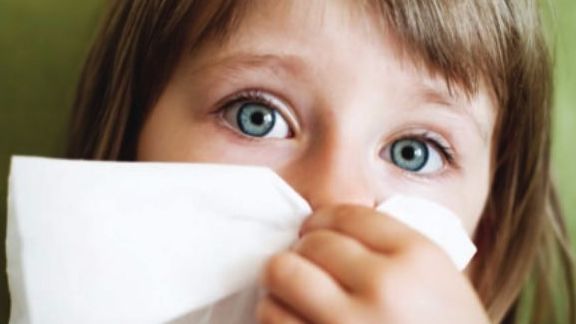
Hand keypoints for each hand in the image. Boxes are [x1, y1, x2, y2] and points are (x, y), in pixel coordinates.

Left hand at [256, 205, 489, 323]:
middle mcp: (385, 286)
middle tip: (303, 264)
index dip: (322, 220)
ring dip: (281, 283)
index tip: (314, 230)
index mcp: (418, 258)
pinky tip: (293, 320)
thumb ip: (390, 250)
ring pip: (282, 274)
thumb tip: (326, 229)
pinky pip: (272, 318)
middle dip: (301, 251)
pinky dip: (275, 315)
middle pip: (313, 242)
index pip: (348, 215)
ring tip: (292, 294)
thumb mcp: (438, 282)